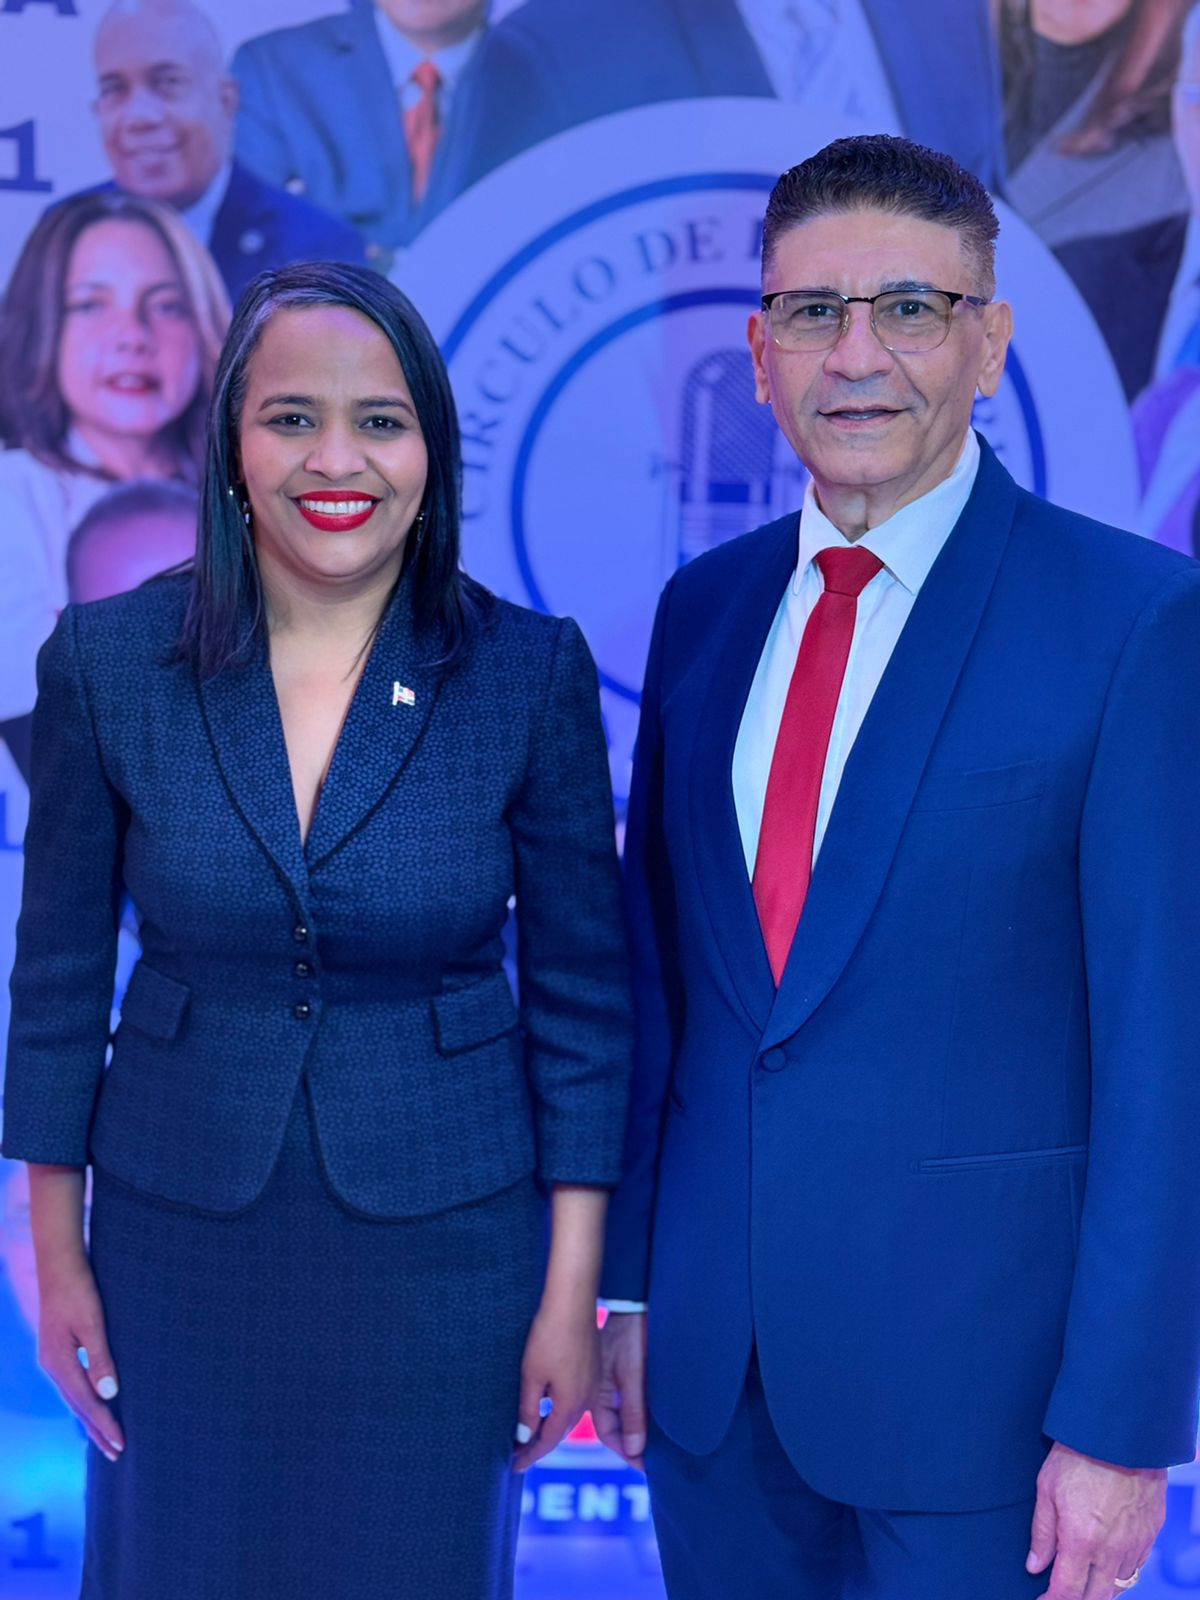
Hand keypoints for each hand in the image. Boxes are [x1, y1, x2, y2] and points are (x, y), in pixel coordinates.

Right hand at [37, 1256, 123, 1461]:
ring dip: (91, 1417)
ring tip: (107, 1438)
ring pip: (74, 1396)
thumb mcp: (92, 1322)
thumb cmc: (79, 1288)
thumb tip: (109, 1393)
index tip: (121, 1445)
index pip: (86, 1403)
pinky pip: (73, 1383)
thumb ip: (100, 1358)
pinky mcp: (58, 1349)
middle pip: (78, 1405)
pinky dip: (85, 1399)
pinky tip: (94, 1402)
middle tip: (117, 1454)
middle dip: (97, 1430)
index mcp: (60, 1362)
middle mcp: (53, 1365)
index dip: (105, 1425)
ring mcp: (53, 1358)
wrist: (59, 1263)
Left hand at [512, 1299, 597, 1471]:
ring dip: (550, 1427)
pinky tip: (549, 1405)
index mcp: (570, 1404)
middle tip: (518, 1453)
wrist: (573, 1303)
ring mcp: (592, 1385)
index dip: (530, 1455)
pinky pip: (576, 1400)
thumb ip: (529, 1409)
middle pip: (560, 1431)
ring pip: (569, 1416)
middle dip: (539, 1444)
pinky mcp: (592, 1370)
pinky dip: (560, 1410)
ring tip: (530, 1433)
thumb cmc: (550, 1337)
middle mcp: (586, 1400)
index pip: (548, 1441)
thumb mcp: (532, 1375)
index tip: (513, 1466)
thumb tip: (524, 1437)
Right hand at [592, 1309, 646, 1470]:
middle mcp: (600, 1388)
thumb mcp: (634, 1374)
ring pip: (621, 1413)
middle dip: (630, 1445)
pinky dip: (638, 1413)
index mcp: (597, 1391)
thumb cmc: (632, 1334)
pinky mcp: (620, 1369)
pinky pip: (626, 1398)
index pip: (608, 1433)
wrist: (635, 1300)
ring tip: (655, 1445)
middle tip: (652, 1461)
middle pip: (614, 1426)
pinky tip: (652, 1417)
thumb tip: (635, 1449)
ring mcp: (610, 1379)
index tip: (644, 1465)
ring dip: (635, 1430)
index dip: (625, 1451)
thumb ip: (634, 1411)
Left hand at [1027, 1442, 1165, 1598]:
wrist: (1120, 1433)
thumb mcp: (1046, 1489)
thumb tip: (1034, 1565)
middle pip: (1096, 1598)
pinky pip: (1137, 1565)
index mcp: (1081, 1541)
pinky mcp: (1152, 1532)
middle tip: (1062, 1593)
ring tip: (1084, 1577)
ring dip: (1100, 1588)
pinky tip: (1109, 1560)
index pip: (1066, 1591)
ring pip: (1119, 1584)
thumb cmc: (1078, 1455)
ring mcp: (1135, 1543)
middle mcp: (1111, 1550)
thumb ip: (1042, 1532)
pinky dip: (1121, 1570)